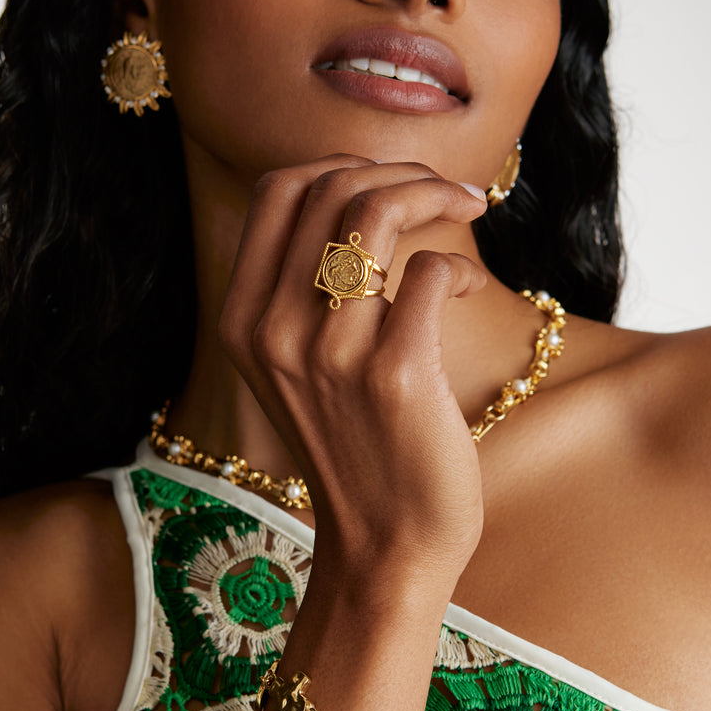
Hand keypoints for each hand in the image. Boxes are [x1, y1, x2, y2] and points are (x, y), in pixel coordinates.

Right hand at [219, 155, 488, 580]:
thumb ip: (304, 290)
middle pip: (331, 186)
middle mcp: (273, 331)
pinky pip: (430, 272)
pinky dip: (460, 266)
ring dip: (435, 192)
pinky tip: (467, 292)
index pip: (278, 189)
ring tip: (467, 208)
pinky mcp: (395, 375)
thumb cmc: (358, 448)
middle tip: (446, 191)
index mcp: (243, 320)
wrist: (385, 546)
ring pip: (376, 211)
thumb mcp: (299, 368)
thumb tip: (359, 194)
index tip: (391, 180)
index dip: (342, 164)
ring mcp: (330, 354)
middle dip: (401, 168)